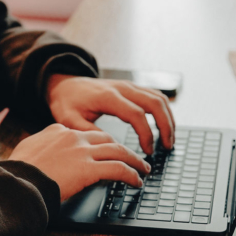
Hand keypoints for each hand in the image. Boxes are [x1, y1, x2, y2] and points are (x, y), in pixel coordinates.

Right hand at [8, 124, 150, 200]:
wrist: (17, 182)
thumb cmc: (18, 173)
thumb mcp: (28, 152)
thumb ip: (42, 149)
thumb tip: (46, 157)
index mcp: (57, 131)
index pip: (86, 134)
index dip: (100, 144)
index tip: (106, 152)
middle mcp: (73, 137)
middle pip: (107, 139)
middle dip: (122, 149)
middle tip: (132, 157)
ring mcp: (82, 151)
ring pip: (118, 151)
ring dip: (134, 161)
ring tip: (143, 169)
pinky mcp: (89, 168)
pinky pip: (119, 169)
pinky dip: (132, 175)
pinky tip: (136, 182)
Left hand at [46, 75, 174, 154]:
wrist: (65, 84)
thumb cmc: (67, 102)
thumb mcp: (69, 120)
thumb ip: (88, 132)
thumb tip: (110, 146)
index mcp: (107, 97)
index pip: (136, 114)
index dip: (146, 134)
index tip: (148, 151)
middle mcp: (122, 88)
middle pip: (154, 103)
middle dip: (165, 126)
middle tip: (168, 146)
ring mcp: (128, 85)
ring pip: (159, 97)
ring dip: (168, 118)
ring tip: (170, 139)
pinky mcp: (131, 87)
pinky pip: (155, 95)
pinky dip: (164, 110)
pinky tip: (165, 125)